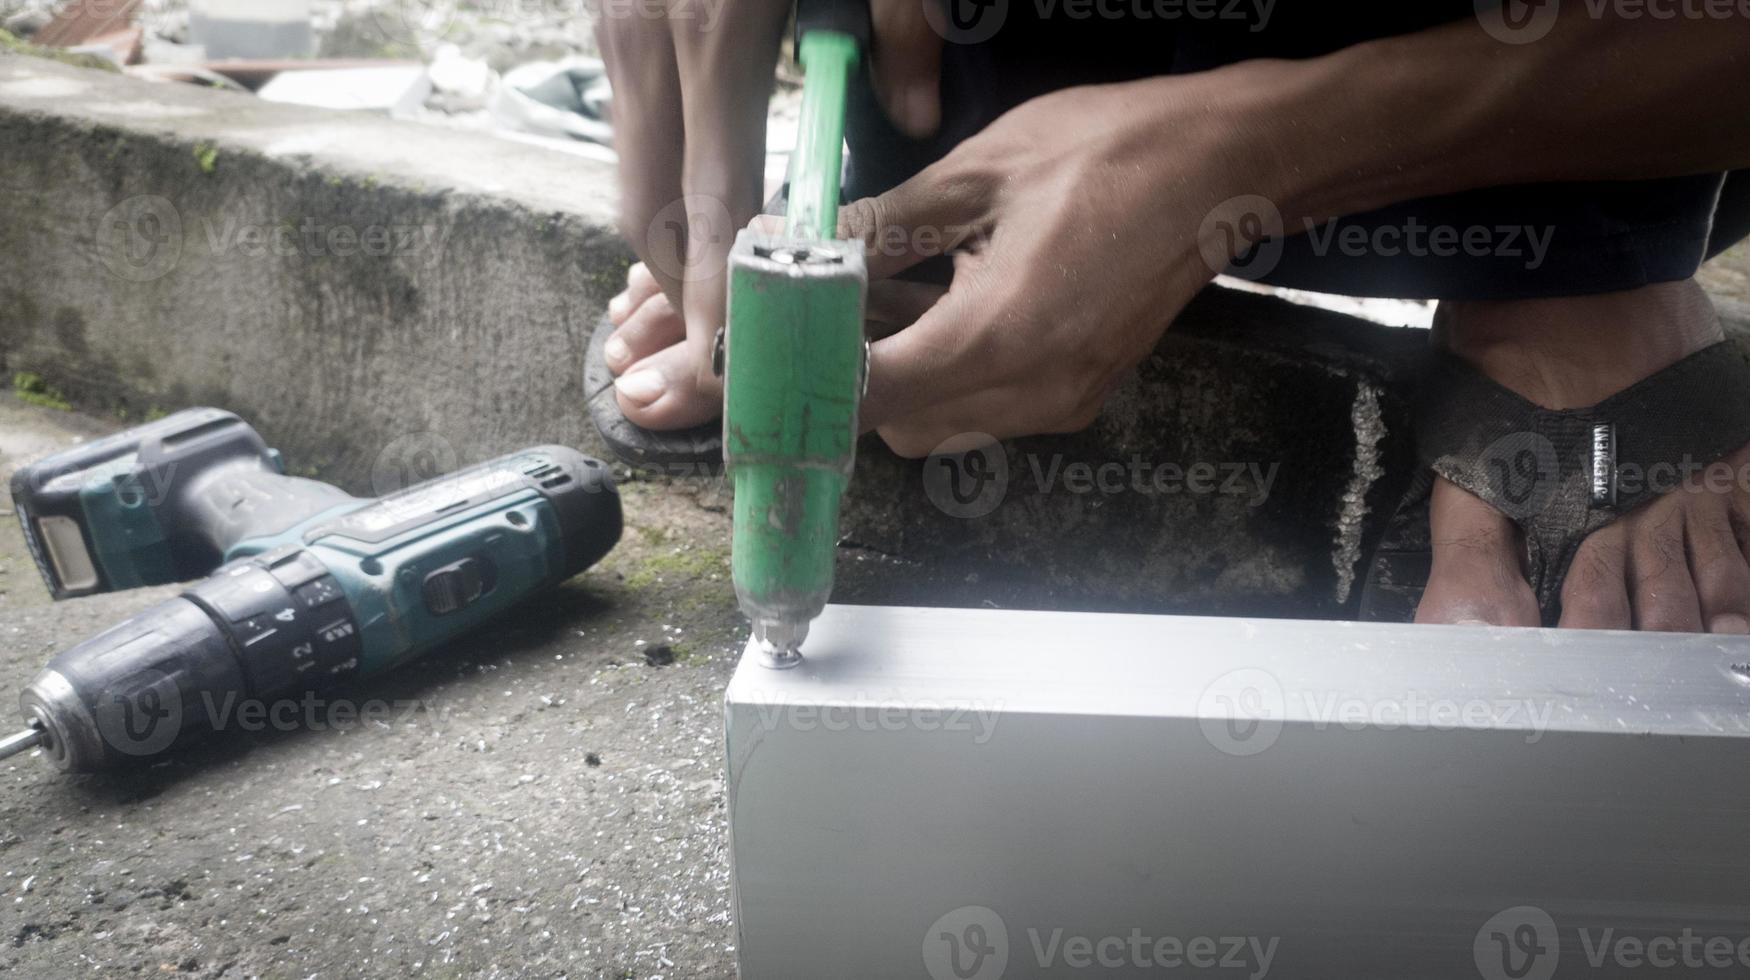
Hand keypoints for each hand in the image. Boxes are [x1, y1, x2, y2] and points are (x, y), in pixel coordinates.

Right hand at [596, 1, 946, 429]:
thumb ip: (902, 31)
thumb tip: (907, 118)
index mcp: (718, 29)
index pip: (709, 201)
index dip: (721, 293)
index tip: (737, 357)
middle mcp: (649, 36)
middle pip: (647, 208)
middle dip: (684, 290)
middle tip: (730, 343)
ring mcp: (617, 24)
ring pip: (628, 172)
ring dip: (666, 238)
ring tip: (717, 292)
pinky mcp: (611, 11)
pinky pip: (631, 125)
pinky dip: (660, 178)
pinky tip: (702, 200)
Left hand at [842, 69, 1290, 456]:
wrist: (1224, 167)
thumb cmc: (1110, 153)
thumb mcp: (978, 172)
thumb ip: (885, 224)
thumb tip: (812, 250)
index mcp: (1000, 334)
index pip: (872, 394)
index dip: (812, 378)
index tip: (776, 350)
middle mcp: (1033, 391)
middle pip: (899, 426)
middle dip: (856, 379)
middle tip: (834, 312)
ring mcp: (1062, 402)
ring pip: (941, 425)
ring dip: (903, 380)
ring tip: (895, 298)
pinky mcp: (1079, 395)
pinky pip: (988, 410)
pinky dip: (950, 375)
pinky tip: (949, 305)